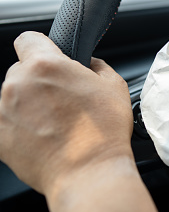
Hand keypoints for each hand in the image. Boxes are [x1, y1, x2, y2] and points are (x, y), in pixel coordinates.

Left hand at [0, 32, 132, 193]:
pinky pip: (7, 121)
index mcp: (45, 65)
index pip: (28, 38)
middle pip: (21, 70)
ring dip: (29, 102)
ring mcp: (3, 112)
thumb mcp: (114, 86)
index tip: (51, 58)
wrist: (88, 173)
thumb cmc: (102, 131)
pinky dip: (21, 125)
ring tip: (55, 122)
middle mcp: (18, 84)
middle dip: (39, 79)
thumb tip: (89, 64)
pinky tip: (44, 136)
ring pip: (13, 96)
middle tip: (63, 98)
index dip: (42, 47)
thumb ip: (97, 66)